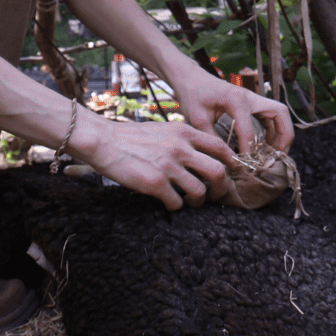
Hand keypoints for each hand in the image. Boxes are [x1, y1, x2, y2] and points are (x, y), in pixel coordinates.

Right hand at [85, 115, 237, 211]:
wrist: (104, 140)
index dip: (230, 163)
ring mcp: (168, 166)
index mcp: (184, 131)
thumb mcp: (164, 129)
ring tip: (188, 201)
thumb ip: (184, 139)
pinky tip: (167, 201)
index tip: (231, 173)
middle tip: (215, 195)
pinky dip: (175, 206)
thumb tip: (203, 156)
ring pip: (199, 192)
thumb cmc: (132, 136)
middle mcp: (180, 147)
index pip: (220, 147)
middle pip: (218, 172)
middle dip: (221, 188)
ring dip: (197, 201)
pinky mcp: (154, 183)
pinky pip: (176, 203)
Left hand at [172, 68, 293, 155]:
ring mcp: (252, 98)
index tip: (244, 164)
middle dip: (284, 135)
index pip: (249, 129)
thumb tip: (225, 160)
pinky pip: (270, 116)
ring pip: (278, 113)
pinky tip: (265, 146)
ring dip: (281, 133)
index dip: (248, 149)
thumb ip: (212, 139)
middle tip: (278, 155)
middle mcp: (249, 96)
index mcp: (235, 99)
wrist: (190, 78)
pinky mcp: (251, 103)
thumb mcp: (197, 118)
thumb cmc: (193, 95)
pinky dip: (272, 131)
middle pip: (280, 112)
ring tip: (274, 154)